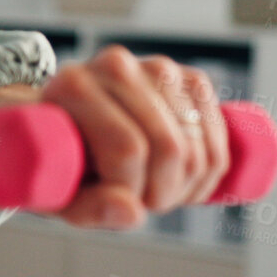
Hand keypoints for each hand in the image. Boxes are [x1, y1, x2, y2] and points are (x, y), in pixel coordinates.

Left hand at [0, 45, 228, 229]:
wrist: (66, 124)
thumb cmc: (56, 160)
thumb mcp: (57, 191)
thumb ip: (88, 207)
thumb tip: (131, 211)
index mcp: (72, 85)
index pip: (127, 148)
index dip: (131, 190)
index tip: (116, 200)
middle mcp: (116, 65)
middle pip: (169, 147)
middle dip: (163, 192)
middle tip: (141, 201)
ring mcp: (158, 67)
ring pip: (197, 147)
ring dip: (187, 187)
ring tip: (156, 190)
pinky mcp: (190, 79)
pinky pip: (220, 137)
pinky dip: (211, 171)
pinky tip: (184, 179)